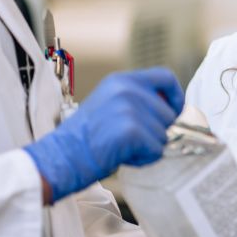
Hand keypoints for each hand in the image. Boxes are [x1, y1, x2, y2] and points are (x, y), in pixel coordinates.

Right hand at [24, 67, 183, 201]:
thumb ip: (135, 101)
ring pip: (164, 134)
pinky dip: (144, 158)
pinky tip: (122, 156)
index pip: (166, 77)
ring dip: (148, 147)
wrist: (61, 157)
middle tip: (129, 140)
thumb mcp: (108, 104)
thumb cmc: (82, 139)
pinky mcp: (131, 130)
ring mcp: (129, 108)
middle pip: (169, 113)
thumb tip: (167, 112)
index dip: (176, 98)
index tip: (174, 113)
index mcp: (121, 80)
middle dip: (156, 131)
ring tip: (121, 147)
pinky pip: (156, 149)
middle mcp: (127, 89)